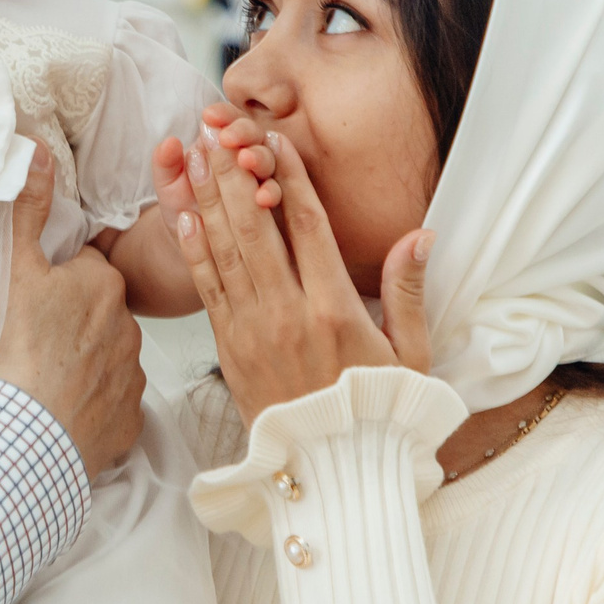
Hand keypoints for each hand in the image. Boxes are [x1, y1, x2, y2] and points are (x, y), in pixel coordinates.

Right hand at [0, 153, 144, 478]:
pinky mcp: (129, 420)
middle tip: (40, 340)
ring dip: (86, 364)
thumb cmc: (18, 349)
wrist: (25, 432)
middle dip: (77, 323)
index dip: (59, 285)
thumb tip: (38, 152)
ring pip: (109, 359)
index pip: (85, 273)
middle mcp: (129, 327)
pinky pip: (113, 406)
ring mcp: (132, 376)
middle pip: (100, 315)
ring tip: (50, 376)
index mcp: (104, 285)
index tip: (38, 303)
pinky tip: (66, 409)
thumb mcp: (16, 269)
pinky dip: (93, 406)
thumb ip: (28, 210)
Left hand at [151, 123, 430, 423]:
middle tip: (217, 130)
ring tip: (191, 155)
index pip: (309, 227)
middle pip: (256, 228)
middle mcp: (289, 314)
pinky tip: (182, 216)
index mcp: (335, 310)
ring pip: (224, 251)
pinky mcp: (229, 350)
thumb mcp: (411, 354)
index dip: (290, 179)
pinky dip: (193, 250)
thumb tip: (420, 235)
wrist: (335, 473)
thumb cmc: (378, 412)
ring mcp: (253, 332)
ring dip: (205, 199)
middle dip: (233, 173)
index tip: (275, 141)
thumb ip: (408, 291)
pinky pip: (207, 290)